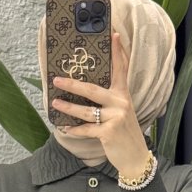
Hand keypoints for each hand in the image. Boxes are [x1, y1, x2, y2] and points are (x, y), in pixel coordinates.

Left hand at [50, 29, 151, 179]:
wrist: (136, 157)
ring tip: (55, 103)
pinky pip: (86, 129)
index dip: (117, 52)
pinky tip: (64, 127)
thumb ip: (110, 101)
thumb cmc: (125, 133)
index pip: (120, 69)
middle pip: (92, 89)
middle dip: (72, 84)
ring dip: (68, 107)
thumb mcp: (122, 113)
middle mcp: (120, 103)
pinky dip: (74, 129)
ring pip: (86, 111)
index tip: (113, 34)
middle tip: (57, 79)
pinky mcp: (109, 133)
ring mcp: (115, 118)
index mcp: (123, 95)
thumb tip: (87, 92)